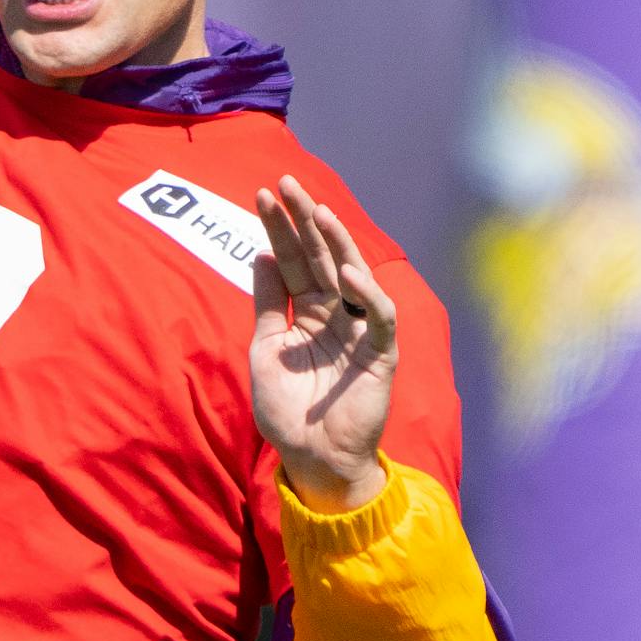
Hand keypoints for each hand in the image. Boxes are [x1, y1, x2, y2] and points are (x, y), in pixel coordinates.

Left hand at [249, 175, 394, 512]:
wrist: (311, 457)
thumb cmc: (288, 408)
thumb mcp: (265, 348)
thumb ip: (268, 303)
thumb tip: (259, 253)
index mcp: (307, 312)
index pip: (292, 260)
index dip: (279, 228)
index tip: (262, 194)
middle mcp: (335, 314)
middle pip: (320, 257)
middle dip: (304, 220)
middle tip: (287, 183)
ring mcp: (359, 331)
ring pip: (352, 275)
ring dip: (336, 242)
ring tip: (317, 211)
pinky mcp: (380, 354)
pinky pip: (379, 317)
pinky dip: (368, 293)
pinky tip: (347, 271)